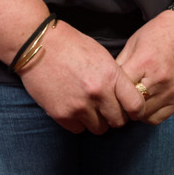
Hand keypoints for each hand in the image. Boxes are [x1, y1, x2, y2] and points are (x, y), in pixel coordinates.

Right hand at [21, 22, 146, 134]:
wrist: (38, 45)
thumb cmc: (71, 46)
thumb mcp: (102, 56)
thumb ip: (115, 78)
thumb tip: (125, 97)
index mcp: (111, 75)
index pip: (136, 106)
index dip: (135, 111)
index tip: (130, 110)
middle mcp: (98, 93)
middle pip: (118, 121)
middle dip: (115, 116)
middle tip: (107, 109)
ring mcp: (79, 106)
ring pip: (99, 128)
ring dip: (96, 121)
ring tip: (88, 107)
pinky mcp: (61, 114)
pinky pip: (79, 130)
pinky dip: (78, 123)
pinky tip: (73, 109)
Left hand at [116, 10, 173, 124]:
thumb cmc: (162, 32)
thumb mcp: (135, 42)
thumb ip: (121, 64)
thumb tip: (108, 83)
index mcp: (144, 62)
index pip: (117, 89)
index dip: (109, 91)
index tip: (107, 90)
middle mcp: (158, 80)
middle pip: (129, 106)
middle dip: (120, 104)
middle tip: (117, 99)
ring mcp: (171, 91)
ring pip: (142, 115)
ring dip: (133, 112)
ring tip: (131, 101)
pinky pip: (158, 118)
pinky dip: (148, 115)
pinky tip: (145, 105)